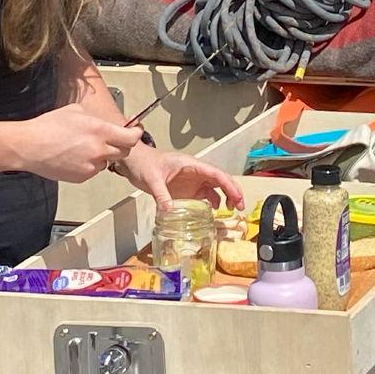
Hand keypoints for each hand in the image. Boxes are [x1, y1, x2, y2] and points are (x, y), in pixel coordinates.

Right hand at [16, 101, 141, 184]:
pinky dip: (89, 165)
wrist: (29, 146)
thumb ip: (97, 118)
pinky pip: (93, 170)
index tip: (135, 132)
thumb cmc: (48, 126)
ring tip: (83, 147)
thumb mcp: (76, 111)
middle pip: (124, 152)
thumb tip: (108, 123)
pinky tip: (74, 156)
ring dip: (102, 155)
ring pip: (107, 161)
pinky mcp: (82, 177)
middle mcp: (98, 150)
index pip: (131, 138)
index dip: (136, 134)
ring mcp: (91, 166)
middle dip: (121, 145)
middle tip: (112, 140)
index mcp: (100, 131)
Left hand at [123, 142, 246, 209]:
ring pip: (214, 188)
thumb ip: (161, 195)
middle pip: (220, 180)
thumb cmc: (144, 164)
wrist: (134, 162)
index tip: (237, 197)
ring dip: (225, 198)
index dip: (229, 185)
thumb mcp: (152, 179)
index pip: (216, 173)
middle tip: (240, 207)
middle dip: (233, 192)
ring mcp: (191, 181)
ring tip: (231, 211)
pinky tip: (213, 211)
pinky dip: (211, 202)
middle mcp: (195, 172)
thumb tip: (169, 211)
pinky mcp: (186, 189)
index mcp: (191, 165)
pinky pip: (203, 195)